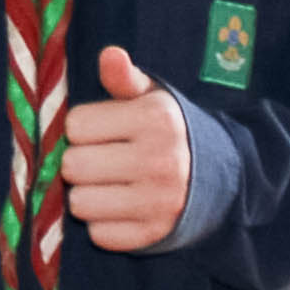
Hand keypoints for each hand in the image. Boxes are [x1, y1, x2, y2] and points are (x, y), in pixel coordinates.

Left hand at [61, 45, 190, 251]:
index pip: (75, 125)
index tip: (103, 131)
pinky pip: (99, 234)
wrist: (218, 177)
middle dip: (80, 162)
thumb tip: (110, 55)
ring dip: (88, 195)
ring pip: (79, 203)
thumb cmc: (168, 131)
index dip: (84, 127)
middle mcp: (159, 160)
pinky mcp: (153, 234)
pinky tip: (123, 208)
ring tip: (110, 184)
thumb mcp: (151, 98)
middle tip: (103, 159)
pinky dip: (105, 224)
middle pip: (72, 166)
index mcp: (155, 119)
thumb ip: (123, 78)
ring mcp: (158, 201)